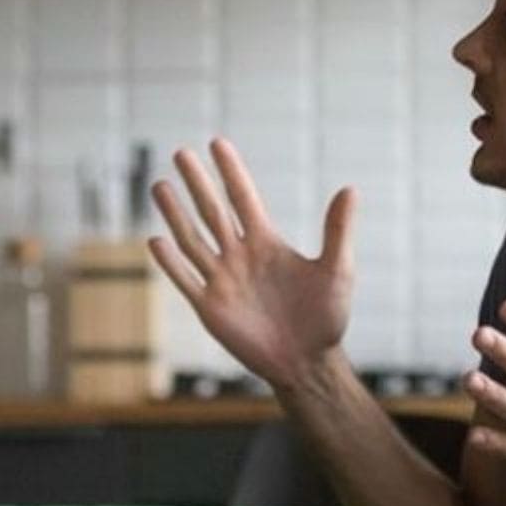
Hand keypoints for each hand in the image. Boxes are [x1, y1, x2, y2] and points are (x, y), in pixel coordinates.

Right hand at [149, 137, 356, 389]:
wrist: (308, 362)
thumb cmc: (326, 316)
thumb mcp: (337, 270)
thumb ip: (337, 230)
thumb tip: (349, 188)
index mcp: (266, 243)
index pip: (243, 198)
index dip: (231, 171)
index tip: (217, 142)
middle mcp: (239, 256)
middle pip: (212, 212)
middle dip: (197, 184)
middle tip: (180, 153)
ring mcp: (222, 281)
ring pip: (193, 240)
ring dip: (176, 214)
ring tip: (160, 186)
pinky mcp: (211, 308)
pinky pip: (186, 280)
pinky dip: (171, 263)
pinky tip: (156, 241)